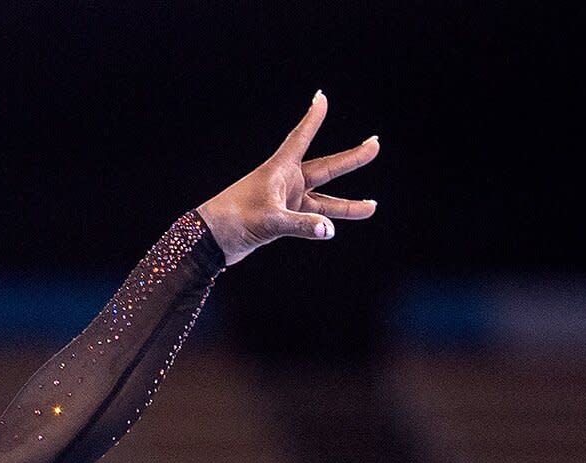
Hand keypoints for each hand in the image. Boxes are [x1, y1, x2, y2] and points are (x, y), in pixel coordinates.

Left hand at [194, 91, 378, 265]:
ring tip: (372, 207)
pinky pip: (309, 220)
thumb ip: (300, 225)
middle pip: (326, 168)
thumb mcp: (269, 220)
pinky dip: (321, 224)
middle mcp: (285, 183)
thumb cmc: (233, 221)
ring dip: (346, 205)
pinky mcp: (281, 219)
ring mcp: (284, 201)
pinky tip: (333, 229)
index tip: (321, 97)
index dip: (312, 118)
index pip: (301, 137)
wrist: (209, 241)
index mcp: (279, 170)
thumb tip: (328, 230)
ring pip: (323, 201)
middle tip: (375, 144)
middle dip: (351, 159)